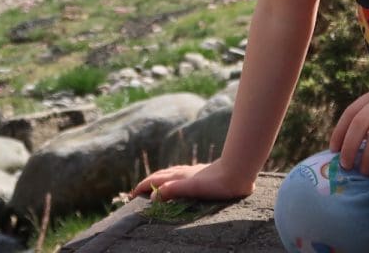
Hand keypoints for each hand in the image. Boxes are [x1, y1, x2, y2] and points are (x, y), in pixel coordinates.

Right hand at [131, 161, 255, 201]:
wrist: (237, 171)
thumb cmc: (216, 183)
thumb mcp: (192, 188)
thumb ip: (172, 190)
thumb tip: (152, 196)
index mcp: (179, 177)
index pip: (155, 180)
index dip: (142, 187)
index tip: (131, 195)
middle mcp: (183, 172)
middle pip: (161, 175)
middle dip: (148, 182)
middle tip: (138, 190)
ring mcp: (192, 172)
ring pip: (170, 173)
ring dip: (159, 178)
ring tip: (154, 183)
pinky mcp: (201, 173)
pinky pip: (180, 174)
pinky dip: (172, 177)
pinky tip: (179, 179)